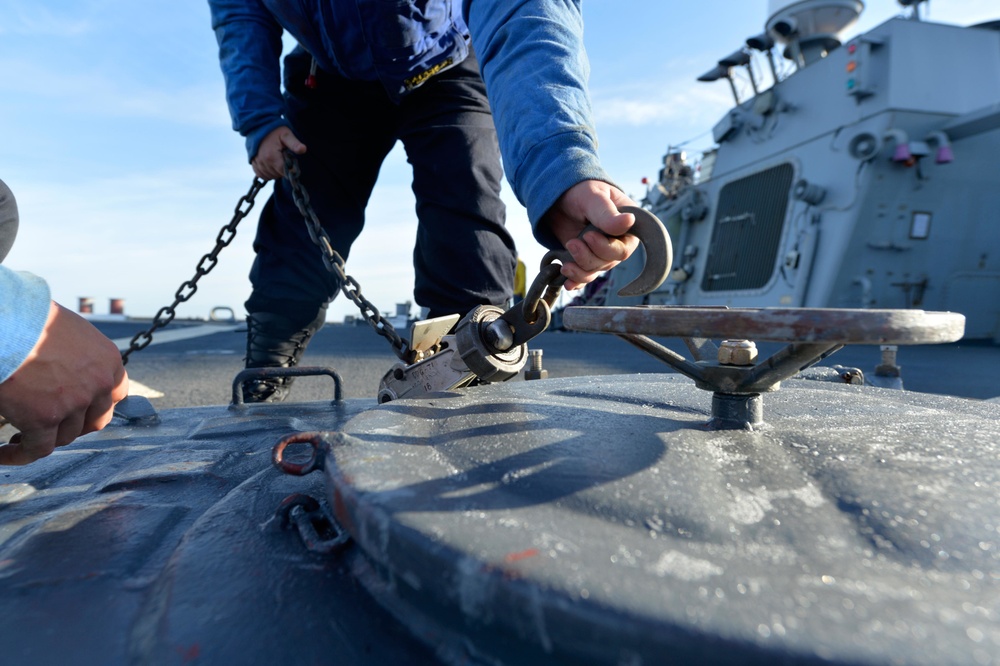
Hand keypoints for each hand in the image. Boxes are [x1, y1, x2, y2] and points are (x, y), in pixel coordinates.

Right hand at [0, 302, 128, 464]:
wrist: (7, 322)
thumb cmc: (29, 319)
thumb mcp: (68, 331)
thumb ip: (78, 356)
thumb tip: (65, 371)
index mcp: (108, 359)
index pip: (115, 393)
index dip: (96, 406)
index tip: (80, 412)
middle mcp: (98, 383)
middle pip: (94, 419)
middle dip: (74, 427)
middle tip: (52, 427)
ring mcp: (74, 403)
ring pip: (65, 436)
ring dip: (45, 439)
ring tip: (20, 437)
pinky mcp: (44, 418)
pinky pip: (36, 449)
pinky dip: (19, 455)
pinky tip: (3, 454)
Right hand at [251, 126, 306, 179]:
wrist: (258, 126)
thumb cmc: (274, 130)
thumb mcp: (286, 135)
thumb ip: (294, 144)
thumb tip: (303, 149)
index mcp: (272, 157)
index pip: (285, 172)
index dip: (290, 169)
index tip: (291, 161)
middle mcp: (263, 163)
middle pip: (278, 175)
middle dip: (283, 169)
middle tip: (284, 157)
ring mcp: (257, 164)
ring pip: (271, 176)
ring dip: (276, 171)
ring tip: (277, 159)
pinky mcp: (253, 165)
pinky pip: (262, 175)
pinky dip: (268, 172)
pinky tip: (271, 163)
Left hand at [541, 180, 640, 289]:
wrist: (559, 199)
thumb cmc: (581, 192)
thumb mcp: (593, 198)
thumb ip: (608, 213)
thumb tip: (629, 221)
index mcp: (629, 226)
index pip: (625, 248)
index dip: (606, 248)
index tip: (588, 236)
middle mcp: (619, 242)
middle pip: (609, 262)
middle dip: (588, 256)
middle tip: (572, 242)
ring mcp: (603, 253)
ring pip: (595, 270)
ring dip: (579, 268)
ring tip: (566, 258)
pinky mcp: (588, 260)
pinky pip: (585, 276)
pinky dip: (576, 280)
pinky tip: (567, 281)